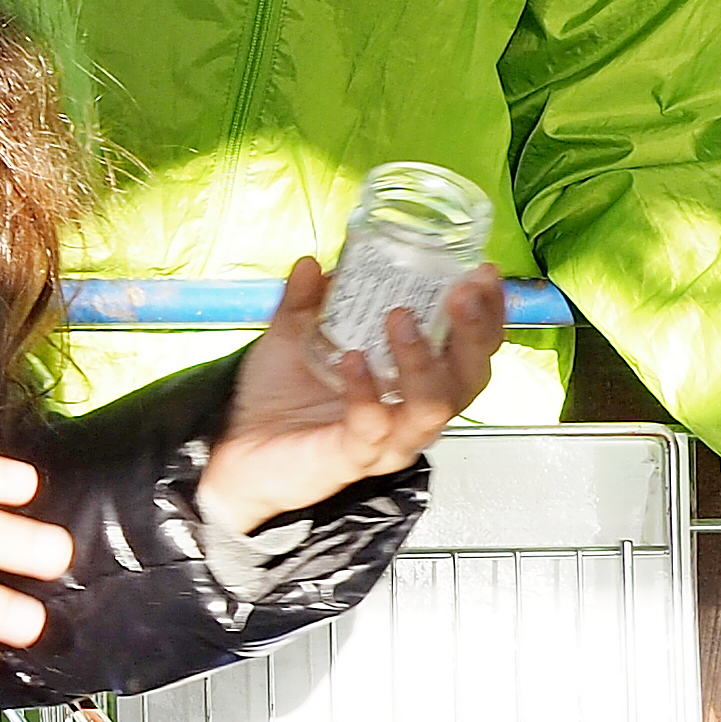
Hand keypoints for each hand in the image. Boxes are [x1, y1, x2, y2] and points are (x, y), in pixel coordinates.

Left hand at [194, 258, 506, 533]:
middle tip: (461, 292)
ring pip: (432, 408)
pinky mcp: (353, 459)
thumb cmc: (278, 397)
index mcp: (414, 379)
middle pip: (469, 380)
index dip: (488, 315)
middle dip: (474, 334)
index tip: (486, 273)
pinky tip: (352, 360)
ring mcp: (388, 440)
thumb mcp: (292, 336)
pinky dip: (367, 392)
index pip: (470, 350)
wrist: (232, 448)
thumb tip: (311, 262)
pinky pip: (373, 428)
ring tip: (398, 316)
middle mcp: (412, 412)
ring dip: (423, 360)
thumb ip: (305, 301)